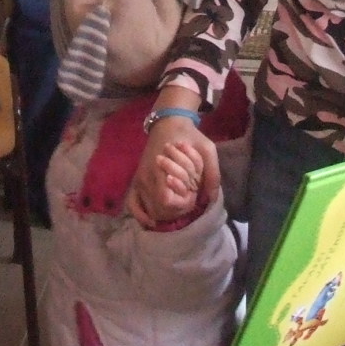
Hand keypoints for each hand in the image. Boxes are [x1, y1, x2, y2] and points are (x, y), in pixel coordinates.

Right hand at [129, 100, 216, 226]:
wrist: (168, 123)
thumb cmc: (189, 137)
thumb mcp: (207, 150)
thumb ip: (212, 174)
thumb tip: (211, 198)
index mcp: (162, 169)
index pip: (166, 200)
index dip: (180, 204)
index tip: (191, 196)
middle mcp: (147, 177)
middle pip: (158, 210)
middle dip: (175, 211)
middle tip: (186, 200)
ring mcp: (139, 180)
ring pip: (148, 210)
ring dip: (163, 214)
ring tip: (175, 207)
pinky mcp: (136, 181)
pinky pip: (132, 204)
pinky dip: (140, 214)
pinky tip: (151, 222)